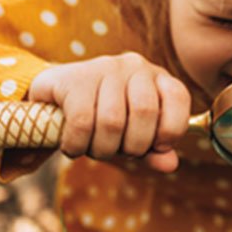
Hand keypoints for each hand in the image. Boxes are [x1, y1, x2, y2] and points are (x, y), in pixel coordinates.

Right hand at [27, 52, 190, 172]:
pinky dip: (77, 145)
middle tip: (117, 151)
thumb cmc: (103, 119)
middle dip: (132, 146)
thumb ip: (154, 150)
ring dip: (102, 149)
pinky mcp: (73, 78)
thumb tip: (170, 165)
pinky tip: (73, 147)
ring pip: (112, 120)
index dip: (170, 130)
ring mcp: (104, 67)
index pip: (178, 98)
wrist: (53, 99)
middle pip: (144, 112)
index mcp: (157, 78)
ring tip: (93, 149)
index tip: (155, 147)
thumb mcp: (133, 135)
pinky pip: (81, 122)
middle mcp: (134, 66)